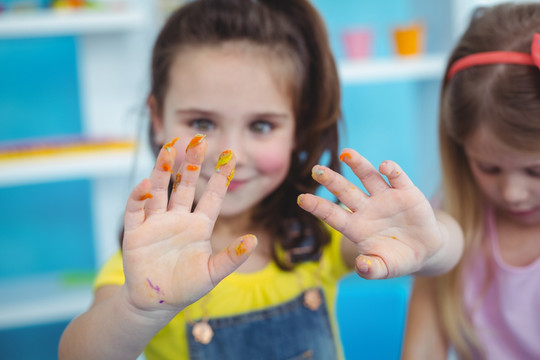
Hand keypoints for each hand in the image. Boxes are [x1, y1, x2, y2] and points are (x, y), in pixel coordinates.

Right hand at [121, 136, 256, 312]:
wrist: (156, 302)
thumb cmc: (187, 288)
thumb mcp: (212, 273)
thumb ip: (231, 258)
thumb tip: (254, 240)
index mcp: (199, 227)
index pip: (212, 197)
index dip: (221, 178)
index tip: (231, 157)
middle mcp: (178, 219)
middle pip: (185, 185)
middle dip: (191, 163)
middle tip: (198, 140)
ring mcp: (156, 223)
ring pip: (160, 190)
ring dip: (163, 170)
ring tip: (169, 147)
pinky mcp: (135, 233)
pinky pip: (135, 211)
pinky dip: (139, 197)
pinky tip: (146, 185)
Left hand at [297, 149, 442, 278]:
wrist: (425, 250)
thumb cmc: (397, 259)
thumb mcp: (384, 269)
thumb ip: (372, 269)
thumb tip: (361, 266)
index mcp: (356, 227)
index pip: (333, 215)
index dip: (318, 207)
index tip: (301, 200)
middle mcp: (366, 208)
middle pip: (345, 191)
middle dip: (331, 180)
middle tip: (316, 169)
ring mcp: (385, 198)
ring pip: (368, 177)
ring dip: (358, 164)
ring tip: (346, 153)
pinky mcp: (406, 192)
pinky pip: (397, 178)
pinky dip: (391, 170)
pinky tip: (384, 166)